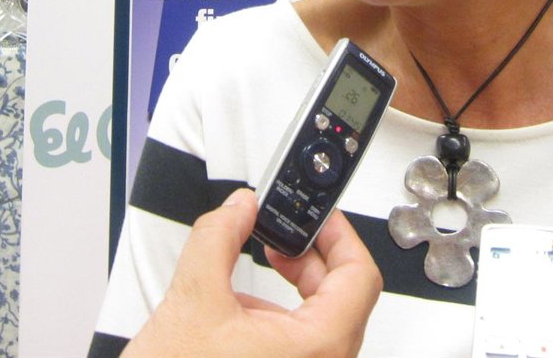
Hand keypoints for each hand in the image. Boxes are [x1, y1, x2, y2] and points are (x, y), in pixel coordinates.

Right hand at [122, 188, 381, 357]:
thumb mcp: (193, 297)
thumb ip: (220, 236)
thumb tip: (239, 208)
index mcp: (317, 347)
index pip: (359, 277)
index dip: (340, 235)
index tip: (318, 216)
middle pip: (345, 296)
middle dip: (312, 256)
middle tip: (284, 232)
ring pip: (324, 322)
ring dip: (298, 286)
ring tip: (263, 264)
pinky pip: (304, 345)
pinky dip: (283, 317)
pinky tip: (247, 308)